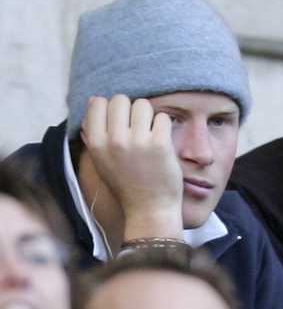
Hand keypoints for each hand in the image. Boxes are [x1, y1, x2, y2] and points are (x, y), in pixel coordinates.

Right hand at [80, 94, 183, 240]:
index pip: (98, 103)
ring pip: (143, 104)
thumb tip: (93, 99)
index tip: (119, 122)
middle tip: (136, 127)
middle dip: (130, 109)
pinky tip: (161, 140)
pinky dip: (163, 126)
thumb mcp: (101, 160)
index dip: (110, 108)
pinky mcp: (160, 143)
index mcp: (96, 143)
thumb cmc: (125, 183)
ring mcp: (138, 141)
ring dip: (148, 116)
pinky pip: (162, 117)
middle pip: (121, 99)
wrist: (148, 208)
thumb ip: (94, 131)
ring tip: (148, 133)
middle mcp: (114, 140)